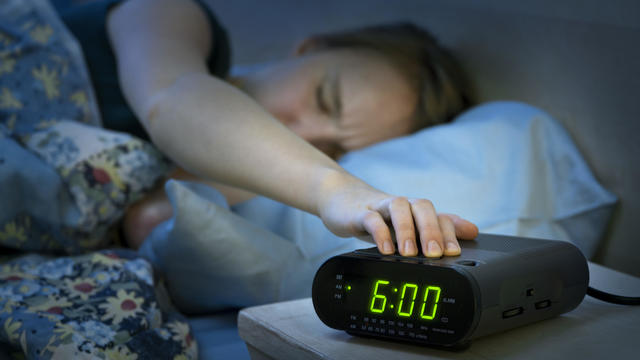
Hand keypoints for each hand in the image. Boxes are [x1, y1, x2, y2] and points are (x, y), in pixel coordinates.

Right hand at [317, 178, 477, 256]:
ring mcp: (380, 206)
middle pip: (422, 207)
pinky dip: (379, 233)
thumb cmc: (377, 216)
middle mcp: (401, 206)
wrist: (341, 200)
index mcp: (415, 211)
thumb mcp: (408, 224)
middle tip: (436, 254)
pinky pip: (371, 218)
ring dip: (407, 230)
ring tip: (409, 253)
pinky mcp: (359, 213)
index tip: (454, 252)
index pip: (439, 215)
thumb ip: (438, 227)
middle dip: (432, 230)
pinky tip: (385, 250)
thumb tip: (472, 230)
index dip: (449, 232)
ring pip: (399, 208)